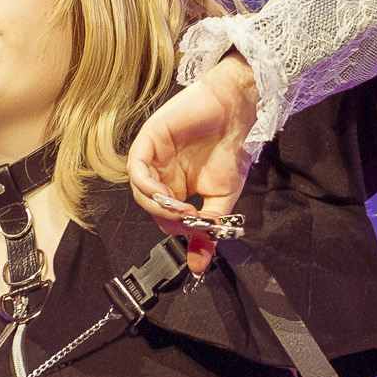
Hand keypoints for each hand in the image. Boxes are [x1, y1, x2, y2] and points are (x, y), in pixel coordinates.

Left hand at [127, 53, 261, 262]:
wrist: (240, 110)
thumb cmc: (234, 148)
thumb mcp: (222, 199)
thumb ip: (208, 231)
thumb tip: (199, 266)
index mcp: (176, 187)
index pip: (164, 217)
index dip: (177, 229)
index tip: (196, 232)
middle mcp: (162, 173)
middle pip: (150, 207)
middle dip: (168, 219)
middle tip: (188, 219)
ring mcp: (153, 157)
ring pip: (140, 191)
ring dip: (157, 206)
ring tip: (180, 208)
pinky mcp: (148, 139)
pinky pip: (136, 169)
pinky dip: (147, 186)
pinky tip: (165, 194)